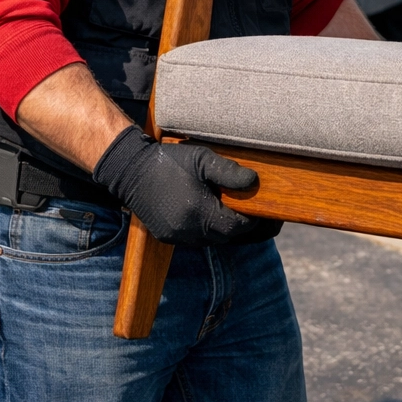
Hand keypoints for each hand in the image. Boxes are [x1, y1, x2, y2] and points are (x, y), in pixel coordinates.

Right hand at [93, 126, 280, 245]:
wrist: (129, 171)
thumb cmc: (169, 161)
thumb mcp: (202, 159)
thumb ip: (229, 172)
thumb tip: (256, 182)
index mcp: (198, 213)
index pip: (238, 227)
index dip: (257, 222)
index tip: (272, 213)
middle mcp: (188, 231)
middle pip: (230, 238)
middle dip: (251, 230)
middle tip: (270, 220)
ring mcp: (177, 237)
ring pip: (216, 242)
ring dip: (233, 232)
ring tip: (252, 219)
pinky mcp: (169, 237)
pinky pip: (200, 240)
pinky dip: (215, 232)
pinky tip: (224, 218)